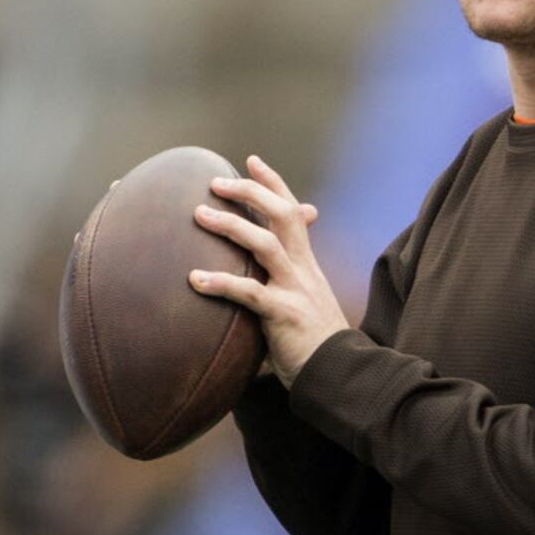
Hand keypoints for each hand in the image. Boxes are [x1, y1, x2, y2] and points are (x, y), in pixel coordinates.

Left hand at [188, 155, 349, 385]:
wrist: (340, 373)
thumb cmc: (314, 342)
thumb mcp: (302, 303)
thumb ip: (282, 286)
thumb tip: (255, 283)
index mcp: (306, 263)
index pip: (292, 211)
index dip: (273, 184)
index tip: (252, 161)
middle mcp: (303, 268)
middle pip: (280, 215)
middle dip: (250, 193)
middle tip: (215, 182)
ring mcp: (294, 289)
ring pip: (265, 244)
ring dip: (231, 226)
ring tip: (199, 215)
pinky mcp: (284, 314)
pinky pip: (250, 293)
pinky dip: (221, 283)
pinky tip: (194, 279)